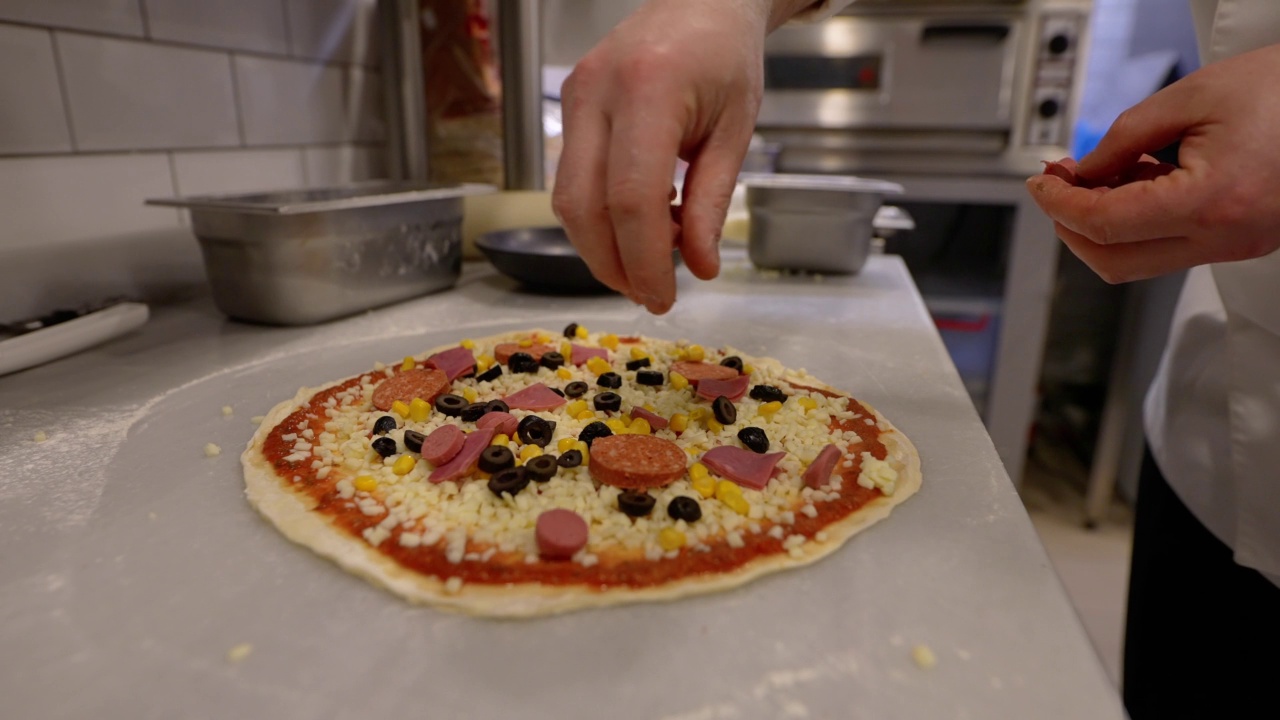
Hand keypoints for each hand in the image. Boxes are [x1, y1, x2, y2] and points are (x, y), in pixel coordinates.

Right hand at [552, 0, 809, 312]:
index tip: (663, 297)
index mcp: (649, 89)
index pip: (631, 199)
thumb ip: (713, 202)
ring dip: (603, 246)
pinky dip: (601, 216)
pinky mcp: (568, 106)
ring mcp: (575, 96)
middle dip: (612, 264)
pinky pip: (570, 178)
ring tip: (650, 260)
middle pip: (582, 206)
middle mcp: (598, 90)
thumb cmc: (725, 57)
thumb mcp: (737, 131)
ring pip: (566, 199)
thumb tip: (699, 269)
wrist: (699, 3)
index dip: (643, 261)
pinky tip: (642, 221)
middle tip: (650, 293)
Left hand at [1026, 44, 1279, 282]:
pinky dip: (1138, 222)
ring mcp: (1237, 246)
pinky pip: (1171, 246)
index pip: (1105, 225)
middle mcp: (1225, 238)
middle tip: (1056, 185)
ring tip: (1099, 172)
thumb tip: (1081, 172)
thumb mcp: (1192, 97)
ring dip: (1104, 224)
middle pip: (1113, 261)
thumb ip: (1124, 138)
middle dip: (1071, 226)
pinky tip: (1136, 180)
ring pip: (1139, 261)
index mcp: (1211, 203)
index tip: (1041, 182)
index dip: (1059, 205)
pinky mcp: (1242, 241)